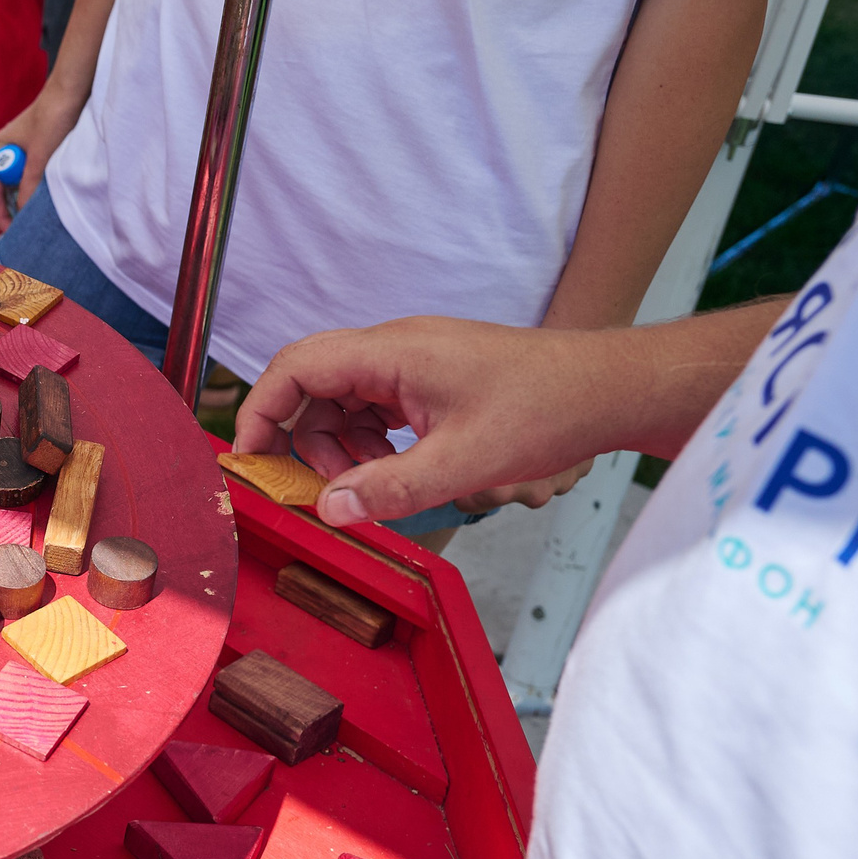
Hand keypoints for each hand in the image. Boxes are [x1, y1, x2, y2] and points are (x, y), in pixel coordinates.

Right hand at [0, 81, 86, 227]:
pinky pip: (34, 174)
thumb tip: (22, 211)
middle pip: (5, 187)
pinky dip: (39, 185)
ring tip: (38, 214)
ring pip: (21, 181)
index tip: (9, 231)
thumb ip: (29, 184)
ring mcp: (23, 149)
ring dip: (29, 195)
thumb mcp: (40, 155)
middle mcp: (7, 149)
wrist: (73, 89)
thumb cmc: (54, 116)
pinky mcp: (39, 148)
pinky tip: (48, 195)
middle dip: (14, 206)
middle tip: (26, 227)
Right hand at [232, 317, 625, 526]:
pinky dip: (369, 442)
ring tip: (368, 485)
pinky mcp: (429, 379)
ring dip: (339, 446)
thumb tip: (328, 510)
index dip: (260, 411)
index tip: (250, 459)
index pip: (294, 367)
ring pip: (342, 400)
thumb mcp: (462, 462)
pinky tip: (393, 471)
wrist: (607, 389)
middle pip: (311, 386)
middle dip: (303, 440)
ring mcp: (412, 362)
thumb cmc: (547, 408)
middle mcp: (394, 348)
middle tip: (316, 490)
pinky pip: (374, 406)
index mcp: (392, 352)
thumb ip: (388, 489)